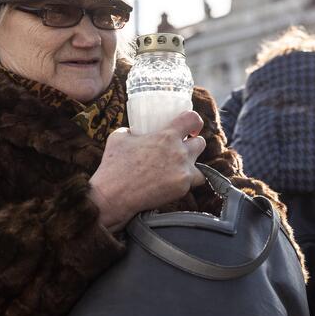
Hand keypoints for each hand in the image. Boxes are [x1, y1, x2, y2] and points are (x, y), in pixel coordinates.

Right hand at [89, 111, 206, 231]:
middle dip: (193, 145)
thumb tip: (133, 131)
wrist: (113, 196)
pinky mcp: (182, 189)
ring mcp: (183, 172)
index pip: (192, 119)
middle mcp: (179, 152)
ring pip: (201, 167)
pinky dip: (185, 183)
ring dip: (192, 167)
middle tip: (182, 149)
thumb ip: (131, 131)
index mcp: (167, 136)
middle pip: (201, 143)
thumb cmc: (114, 165)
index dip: (195, 121)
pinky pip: (192, 184)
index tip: (191, 128)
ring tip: (178, 170)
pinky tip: (173, 183)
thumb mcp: (118, 137)